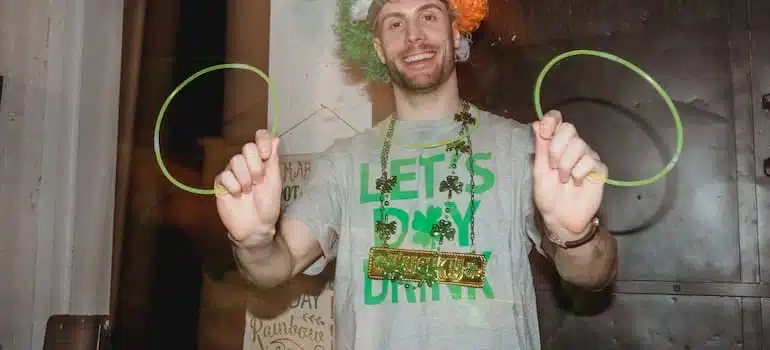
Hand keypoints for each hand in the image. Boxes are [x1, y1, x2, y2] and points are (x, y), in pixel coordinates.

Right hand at [215, 129, 281, 242]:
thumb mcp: (275, 182)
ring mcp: (233, 172)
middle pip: (247, 148)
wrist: (255, 226)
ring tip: (248, 192)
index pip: (260, 138)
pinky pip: (224, 175)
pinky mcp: (221, 183)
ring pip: (235, 160)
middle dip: (255, 166)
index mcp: (262, 161)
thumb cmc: (268, 205)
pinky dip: (233, 186)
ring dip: (245, 178)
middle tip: (259, 182)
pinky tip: (237, 196)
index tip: (266, 154)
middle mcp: (247, 163)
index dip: (262, 141)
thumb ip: (273, 160)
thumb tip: (276, 138)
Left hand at [531, 110, 606, 236]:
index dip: (551, 121)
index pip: (557, 119)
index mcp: (556, 144)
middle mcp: (573, 146)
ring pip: (580, 145)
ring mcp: (587, 157)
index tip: (544, 133)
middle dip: (556, 148)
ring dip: (566, 164)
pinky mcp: (599, 169)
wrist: (560, 218)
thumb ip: (540, 147)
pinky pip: (590, 161)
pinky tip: (577, 182)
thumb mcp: (539, 170)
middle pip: (569, 129)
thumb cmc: (548, 195)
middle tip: (553, 166)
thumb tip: (536, 123)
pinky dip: (579, 173)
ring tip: (563, 179)